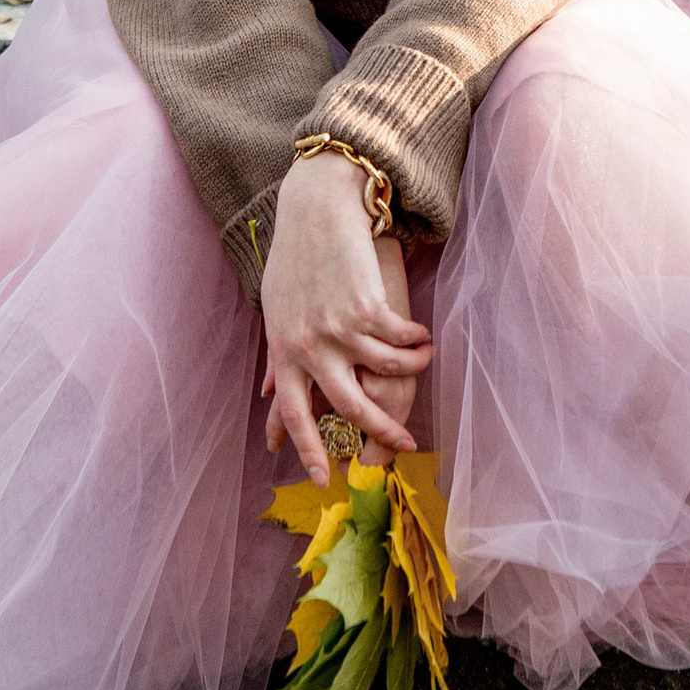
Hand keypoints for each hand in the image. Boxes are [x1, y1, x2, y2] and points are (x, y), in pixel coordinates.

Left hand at [261, 153, 431, 479]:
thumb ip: (274, 353)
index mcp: (283, 350)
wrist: (318, 209)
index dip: (308, 449)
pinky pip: (400, 340)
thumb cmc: (295, 257)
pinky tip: (423, 337)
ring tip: (424, 360)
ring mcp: (338, 329)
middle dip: (383, 432)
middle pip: (349, 407)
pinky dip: (416, 341)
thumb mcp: (275, 308)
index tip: (323, 479)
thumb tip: (265, 390)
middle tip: (407, 446)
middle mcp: (309, 347)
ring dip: (413, 369)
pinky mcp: (367, 309)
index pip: (293, 412)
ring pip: (387, 372)